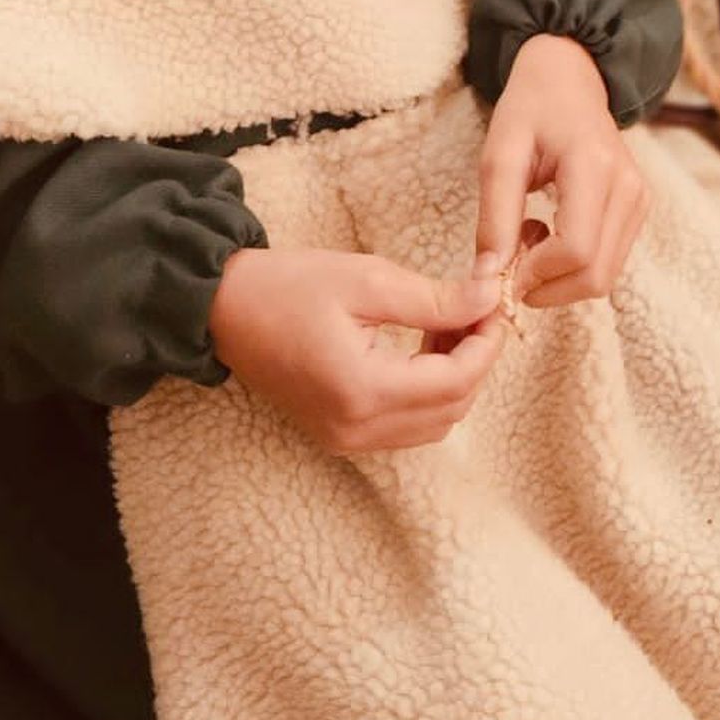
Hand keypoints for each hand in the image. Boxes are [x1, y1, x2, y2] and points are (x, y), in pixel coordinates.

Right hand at [208, 246, 504, 454]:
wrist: (223, 309)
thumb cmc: (289, 286)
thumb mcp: (368, 281)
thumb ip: (436, 298)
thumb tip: (490, 298)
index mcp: (362, 391)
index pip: (456, 382)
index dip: (487, 343)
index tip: (496, 302)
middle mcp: (356, 429)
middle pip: (451, 409)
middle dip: (476, 360)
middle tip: (478, 309)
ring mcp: (345, 439)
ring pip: (433, 423)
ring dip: (454, 378)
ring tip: (449, 324)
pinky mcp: (339, 434)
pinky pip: (405, 425)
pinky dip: (427, 391)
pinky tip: (422, 348)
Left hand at [474, 35, 647, 310]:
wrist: (570, 79)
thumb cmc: (531, 110)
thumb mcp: (499, 154)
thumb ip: (495, 218)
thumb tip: (489, 278)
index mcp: (594, 165)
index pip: (576, 249)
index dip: (536, 275)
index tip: (499, 271)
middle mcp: (628, 186)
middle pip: (596, 274)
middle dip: (548, 287)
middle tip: (509, 265)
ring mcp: (639, 200)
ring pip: (605, 277)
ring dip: (559, 280)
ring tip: (527, 242)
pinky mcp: (639, 209)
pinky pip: (609, 262)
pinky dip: (574, 267)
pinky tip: (548, 236)